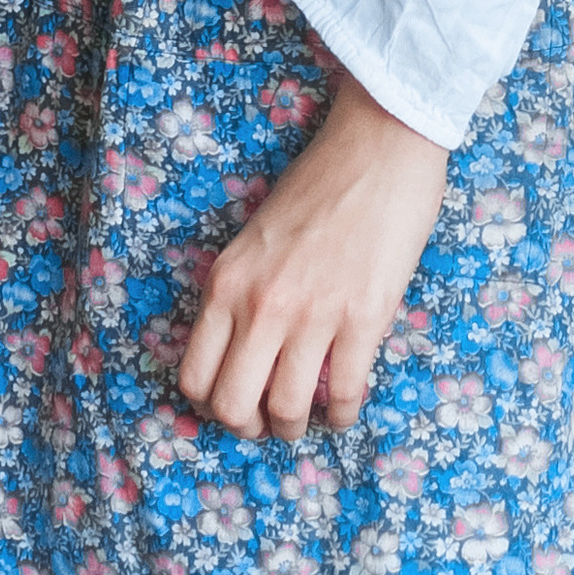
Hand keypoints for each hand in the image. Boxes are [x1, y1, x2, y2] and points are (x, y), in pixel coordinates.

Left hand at [177, 72, 449, 441]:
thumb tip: (242, 355)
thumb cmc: (318, 185)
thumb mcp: (254, 239)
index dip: (211, 407)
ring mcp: (314, 314)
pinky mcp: (364, 318)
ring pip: (288, 411)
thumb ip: (242, 293)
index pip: (195, 377)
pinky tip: (345, 407)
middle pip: (233, 407)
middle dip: (250, 428)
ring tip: (309, 418)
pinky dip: (343, 415)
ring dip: (296, 427)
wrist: (378, 147)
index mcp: (227, 282)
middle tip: (268, 421)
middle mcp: (262, 304)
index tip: (234, 404)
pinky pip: (346, 395)